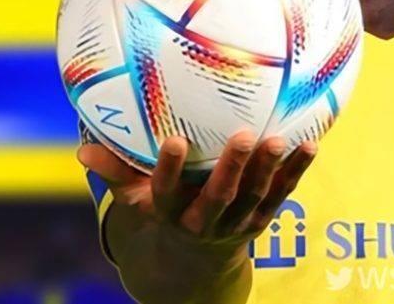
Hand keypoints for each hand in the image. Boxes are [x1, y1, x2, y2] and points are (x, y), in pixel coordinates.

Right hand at [77, 131, 316, 303]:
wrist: (197, 259)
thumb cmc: (165, 210)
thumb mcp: (137, 199)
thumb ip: (115, 171)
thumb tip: (82, 148)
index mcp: (170, 213)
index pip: (166, 193)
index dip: (169, 169)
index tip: (174, 140)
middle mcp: (204, 221)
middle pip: (219, 197)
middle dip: (231, 169)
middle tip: (243, 135)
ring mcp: (237, 222)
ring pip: (254, 197)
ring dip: (268, 169)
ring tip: (278, 139)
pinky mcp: (262, 218)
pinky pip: (282, 194)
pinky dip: (296, 171)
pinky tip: (311, 144)